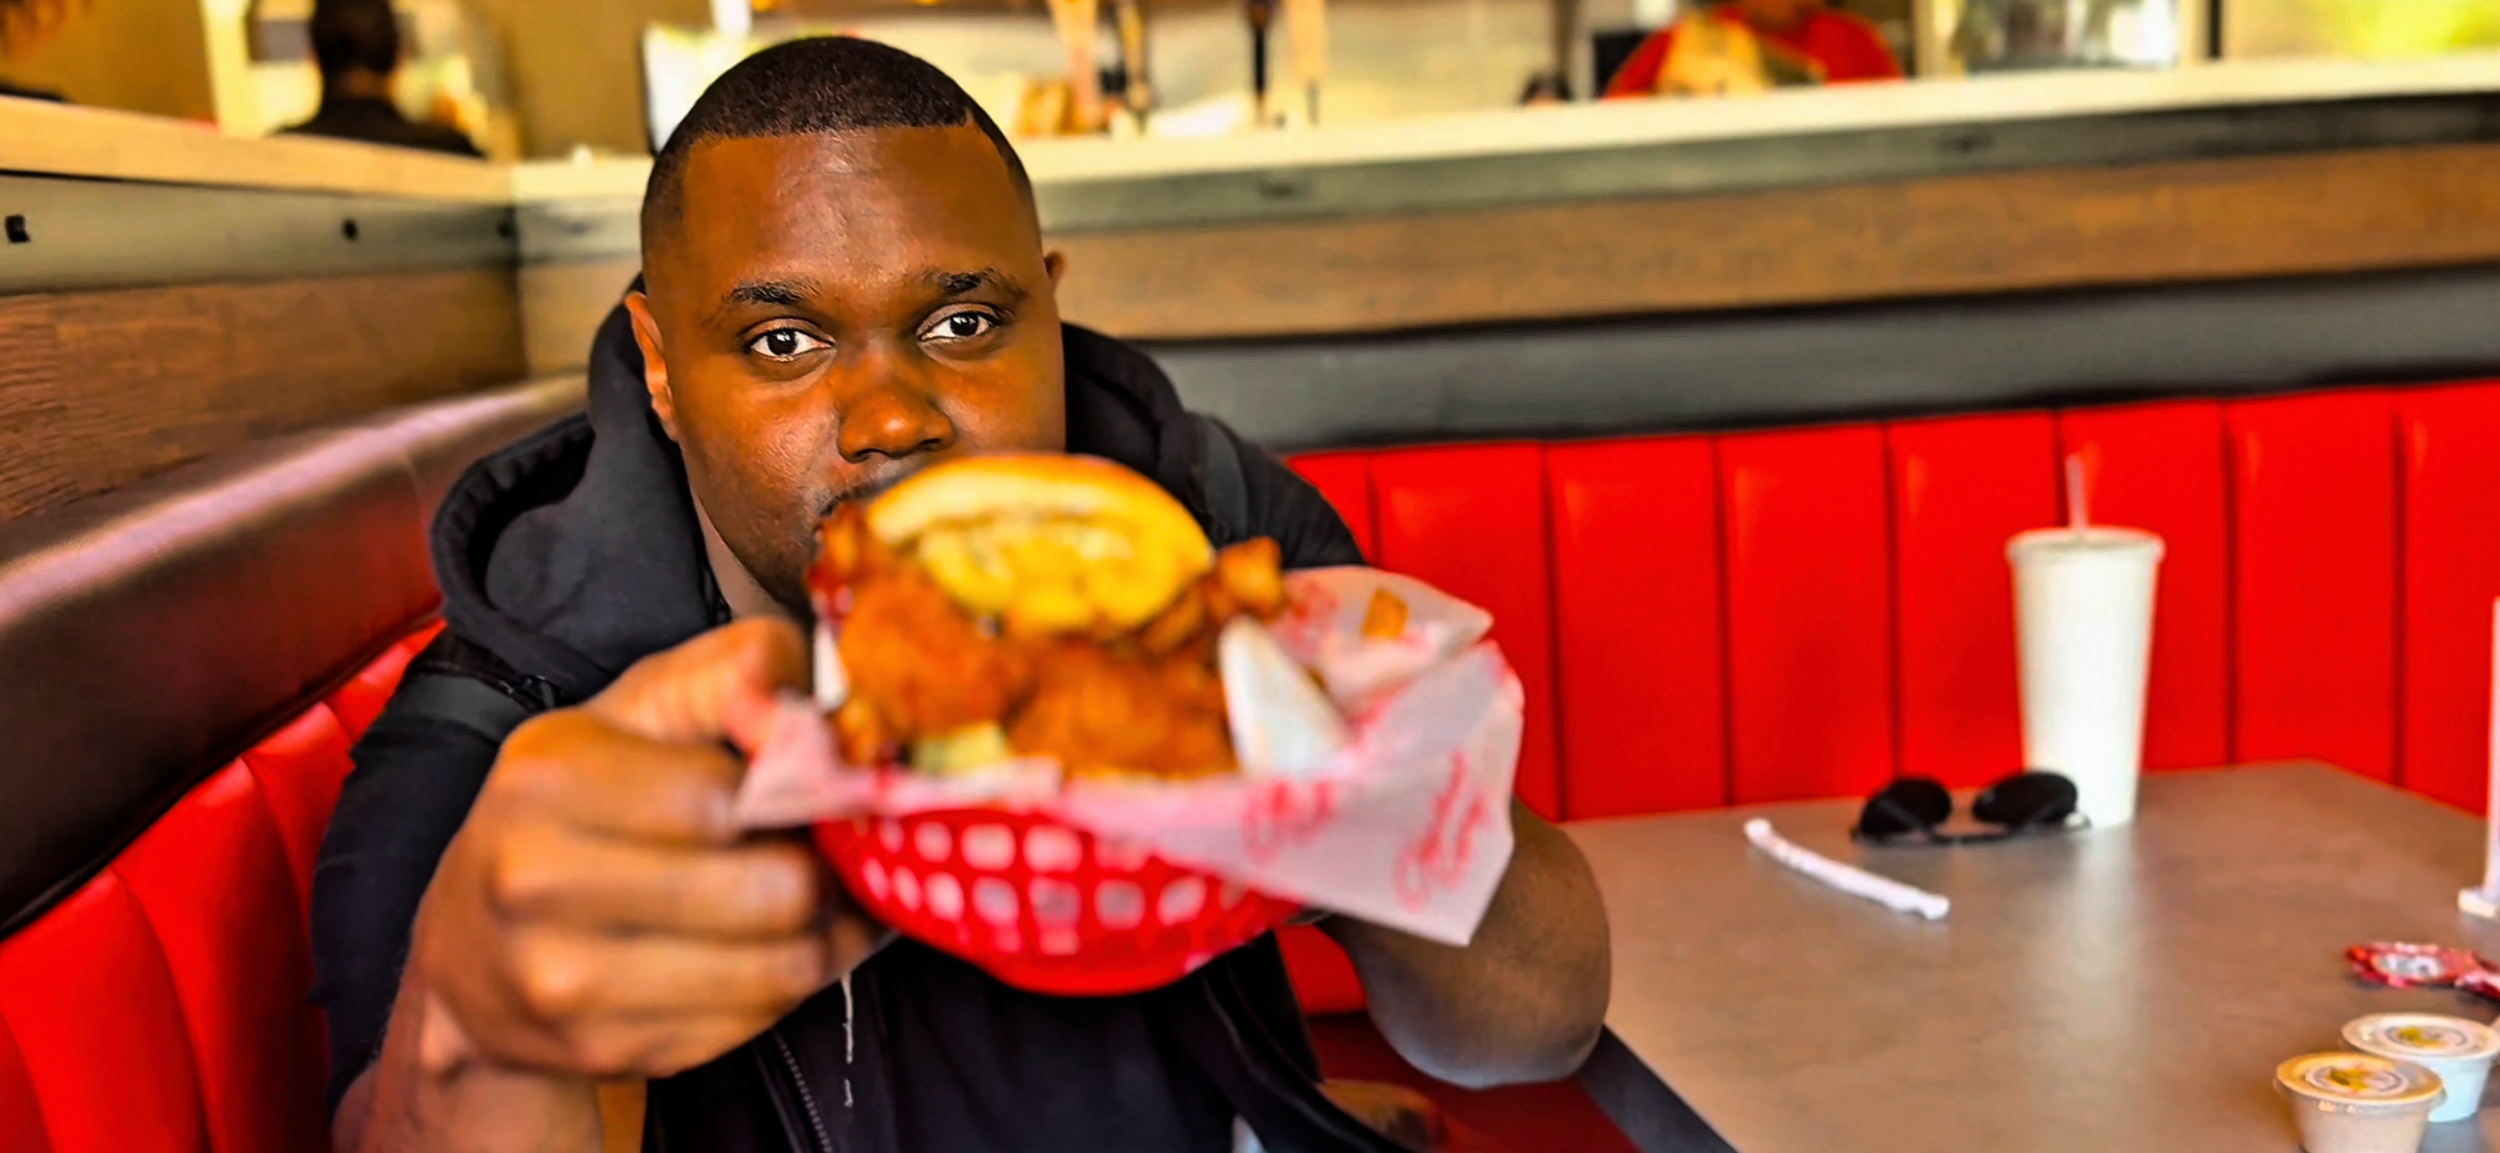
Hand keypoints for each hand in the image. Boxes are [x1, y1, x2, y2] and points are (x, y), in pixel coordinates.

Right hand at [406, 619, 886, 1079]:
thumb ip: (738, 670)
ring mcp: (563, 981)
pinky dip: (784, 985)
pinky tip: (764, 948)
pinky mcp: (603, 1051)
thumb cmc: (580, 800)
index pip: (733, 796)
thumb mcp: (644, 704)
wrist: (470, 943)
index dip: (800, 792)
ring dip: (822, 933)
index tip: (812, 787)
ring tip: (813, 898)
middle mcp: (536, 881)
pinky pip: (755, 1022)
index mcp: (548, 777)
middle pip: (774, 890)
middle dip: (821, 867)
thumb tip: (803, 718)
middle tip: (821, 849)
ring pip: (781, 968)